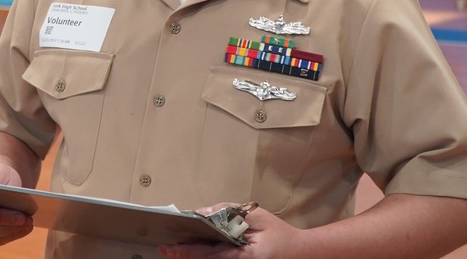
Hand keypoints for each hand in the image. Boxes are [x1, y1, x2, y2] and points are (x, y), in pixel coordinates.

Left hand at [158, 205, 307, 258]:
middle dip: (185, 253)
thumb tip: (204, 212)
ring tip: (173, 247)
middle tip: (164, 248)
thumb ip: (230, 212)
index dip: (188, 250)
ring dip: (192, 253)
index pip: (209, 254)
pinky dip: (205, 253)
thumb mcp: (257, 216)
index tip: (170, 246)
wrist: (301, 253)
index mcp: (244, 257)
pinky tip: (192, 246)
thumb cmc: (280, 234)